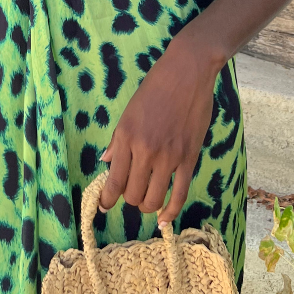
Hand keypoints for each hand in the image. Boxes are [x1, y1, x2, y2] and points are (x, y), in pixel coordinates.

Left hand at [97, 42, 217, 220]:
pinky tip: (165, 219)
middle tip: (131, 197)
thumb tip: (107, 162)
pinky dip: (172, 210)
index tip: (103, 206)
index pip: (114, 180)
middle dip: (130, 200)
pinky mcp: (189, 158)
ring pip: (154, 197)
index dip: (107, 198)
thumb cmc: (153, 90)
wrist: (186, 75)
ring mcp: (169, 156)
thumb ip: (117, 141)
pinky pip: (180, 192)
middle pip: (133, 193)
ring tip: (147, 203)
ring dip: (148, 206)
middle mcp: (145, 151)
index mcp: (125, 138)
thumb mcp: (127, 113)